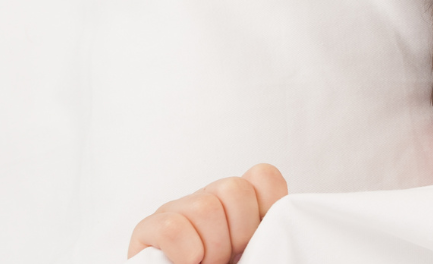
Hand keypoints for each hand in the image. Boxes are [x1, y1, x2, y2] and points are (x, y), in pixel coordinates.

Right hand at [128, 164, 287, 263]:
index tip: (259, 238)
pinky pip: (172, 227)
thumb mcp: (255, 249)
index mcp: (238, 202)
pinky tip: (189, 263)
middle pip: (234, 188)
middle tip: (231, 257)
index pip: (263, 176)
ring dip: (213, 247)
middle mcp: (207, 199)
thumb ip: (269, 230)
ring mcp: (176, 210)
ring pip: (205, 207)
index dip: (268, 206)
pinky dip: (187, 252)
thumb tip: (283, 224)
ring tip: (208, 263)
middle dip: (240, 232)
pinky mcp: (148, 228)